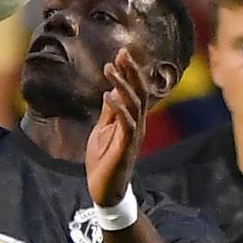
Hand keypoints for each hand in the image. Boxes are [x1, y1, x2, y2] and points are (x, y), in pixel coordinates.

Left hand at [86, 49, 149, 205]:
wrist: (104, 190)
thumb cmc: (103, 160)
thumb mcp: (102, 131)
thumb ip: (109, 112)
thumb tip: (110, 91)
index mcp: (131, 119)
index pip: (134, 90)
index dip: (129, 72)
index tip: (121, 53)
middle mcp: (137, 124)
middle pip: (139, 92)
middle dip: (131, 71)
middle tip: (122, 52)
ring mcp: (133, 135)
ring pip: (134, 104)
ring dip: (122, 84)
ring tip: (109, 68)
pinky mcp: (126, 146)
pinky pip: (126, 123)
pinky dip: (118, 108)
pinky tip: (107, 95)